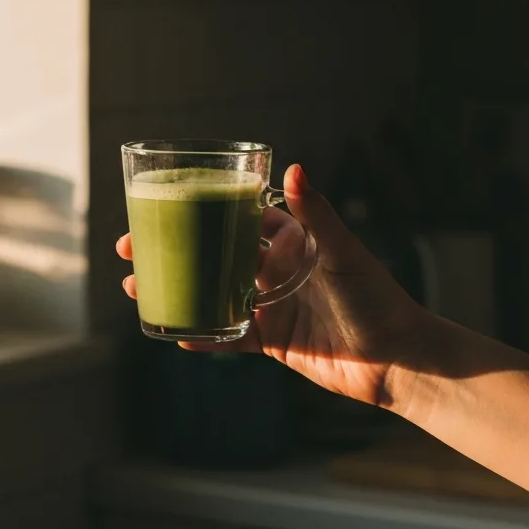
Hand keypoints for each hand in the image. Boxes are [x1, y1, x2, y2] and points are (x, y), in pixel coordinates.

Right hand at [117, 164, 424, 408]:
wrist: (399, 360)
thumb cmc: (377, 297)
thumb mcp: (342, 252)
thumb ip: (315, 213)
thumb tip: (293, 167)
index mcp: (288, 241)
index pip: (235, 216)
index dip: (199, 207)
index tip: (162, 201)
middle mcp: (273, 270)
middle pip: (211, 253)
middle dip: (171, 248)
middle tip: (129, 246)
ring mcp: (269, 305)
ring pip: (210, 292)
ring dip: (175, 288)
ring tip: (135, 287)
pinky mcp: (271, 341)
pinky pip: (227, 336)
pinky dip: (201, 334)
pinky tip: (172, 332)